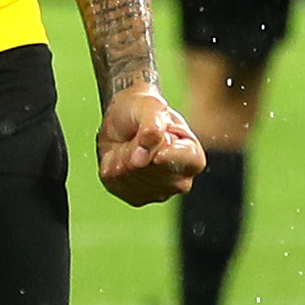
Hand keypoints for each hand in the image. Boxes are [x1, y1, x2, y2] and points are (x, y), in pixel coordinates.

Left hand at [94, 80, 205, 205]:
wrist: (124, 119)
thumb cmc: (144, 110)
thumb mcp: (150, 106)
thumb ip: (151, 127)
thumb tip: (142, 158)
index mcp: (193, 157)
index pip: (187, 161)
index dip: (170, 155)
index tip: (158, 150)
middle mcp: (180, 181)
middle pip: (152, 169)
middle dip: (138, 148)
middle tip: (139, 135)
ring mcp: (157, 193)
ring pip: (129, 175)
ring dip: (122, 154)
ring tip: (131, 144)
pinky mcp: (135, 198)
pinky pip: (115, 182)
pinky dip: (111, 164)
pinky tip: (121, 156)